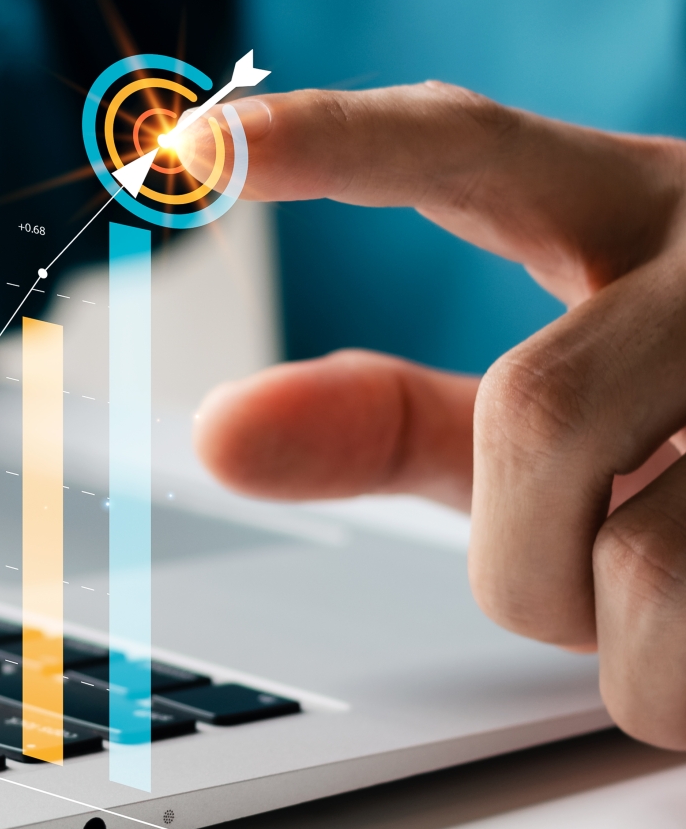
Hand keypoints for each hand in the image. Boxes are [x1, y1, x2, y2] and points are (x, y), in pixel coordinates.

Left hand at [181, 82, 685, 747]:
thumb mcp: (560, 400)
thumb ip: (393, 417)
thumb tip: (215, 432)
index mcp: (632, 204)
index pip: (467, 143)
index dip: (328, 139)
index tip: (192, 148)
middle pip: (537, 418)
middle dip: (518, 551)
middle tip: (575, 563)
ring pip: (642, 569)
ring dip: (617, 637)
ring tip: (681, 584)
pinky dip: (676, 689)